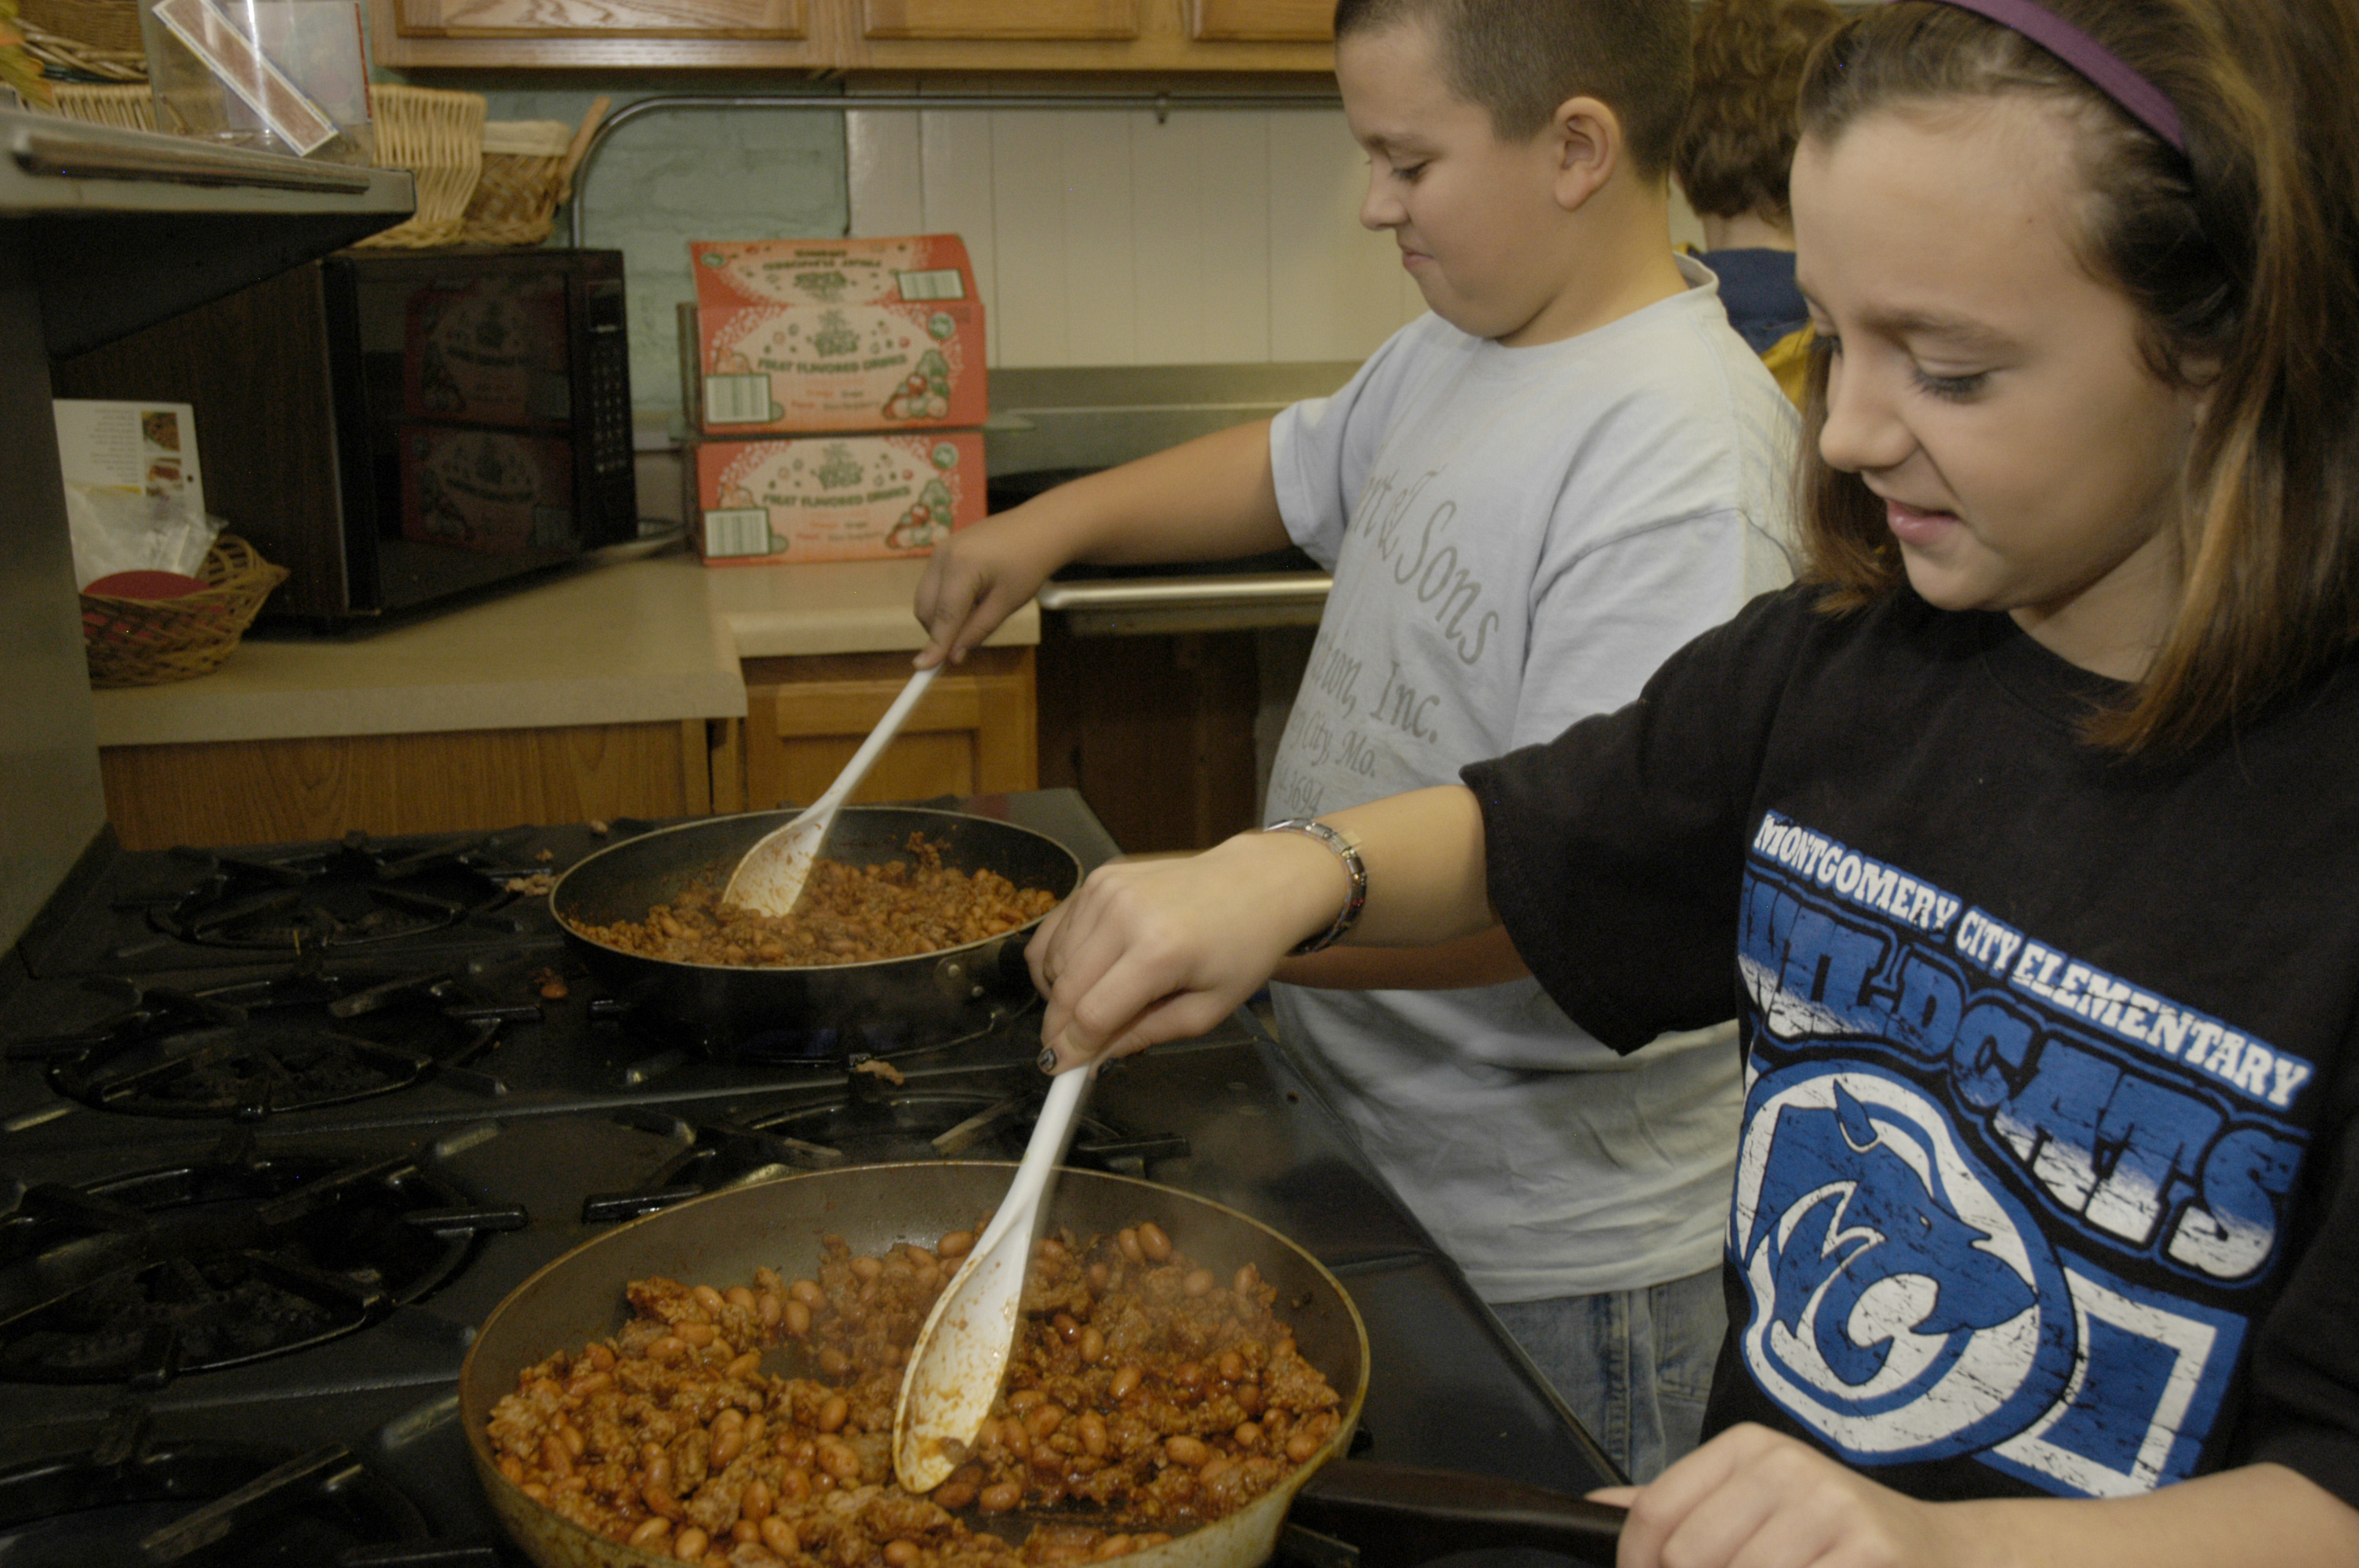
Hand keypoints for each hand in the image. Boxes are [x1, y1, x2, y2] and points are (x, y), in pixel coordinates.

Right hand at [912, 507, 1072, 667]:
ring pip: (926, 597)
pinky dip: (945, 600)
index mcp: (962, 567)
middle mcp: (943, 555)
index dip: (935, 645)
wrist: (1041, 527)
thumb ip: (977, 631)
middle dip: (939, 631)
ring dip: (942, 616)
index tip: (923, 669)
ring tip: (979, 609)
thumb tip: (952, 656)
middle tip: (966, 642)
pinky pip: (934, 584)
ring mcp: (940, 549)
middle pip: (926, 608)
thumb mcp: (1007, 604)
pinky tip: (974, 596)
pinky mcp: (943, 548)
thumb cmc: (1030, 564)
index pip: (944, 616)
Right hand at [1029, 833, 1348, 1070]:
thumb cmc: (1241, 950)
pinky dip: (1057, 960)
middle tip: (1065, 1051)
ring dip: (1060, 994)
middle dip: (1057, 1028)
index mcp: (1160, 950)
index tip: (1060, 1072)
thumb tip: (1092, 1060)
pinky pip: (1055, 929)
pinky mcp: (1099, 877)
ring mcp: (1106, 889)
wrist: (1257, 882)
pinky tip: (1078, 975)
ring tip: (1093, 1004)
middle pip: (1065, 988)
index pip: (1092, 1012)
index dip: (1071, 1049)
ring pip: (1052, 960)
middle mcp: (1124, 913)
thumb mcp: (1207, 1009)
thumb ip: (1145, 1035)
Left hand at [1600, 1425, 1974, 1567]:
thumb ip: (1680, 1507)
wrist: (1945, 1552)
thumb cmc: (1836, 1536)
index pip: (1655, 1512)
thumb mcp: (1757, 1502)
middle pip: (1689, 1556)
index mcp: (1748, 1448)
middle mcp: (1786, 1466)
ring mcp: (1829, 1507)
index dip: (1637, 1564)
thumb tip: (1594, 1509)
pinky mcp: (1867, 1550)